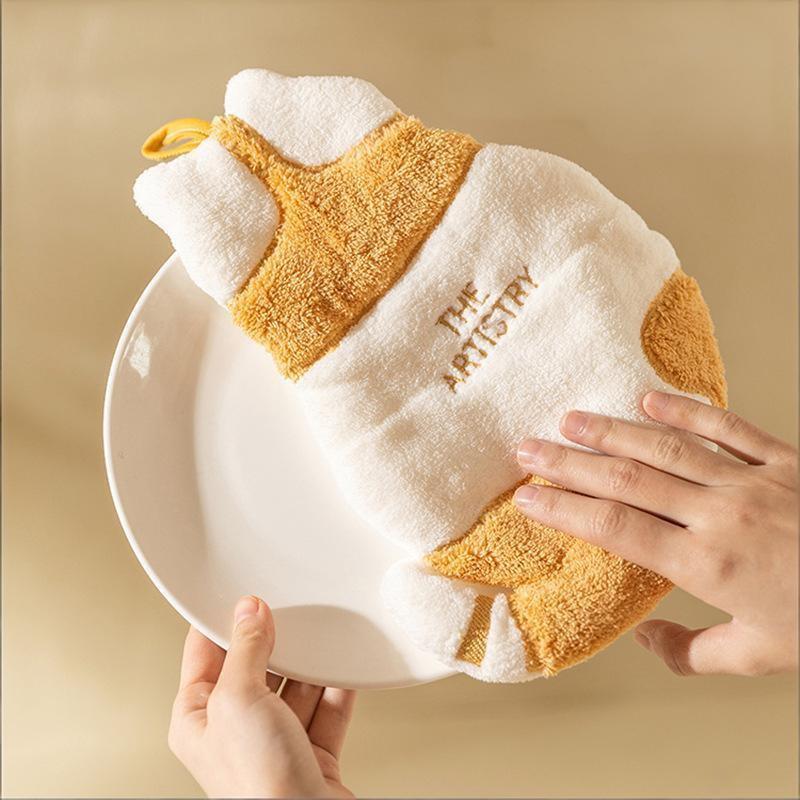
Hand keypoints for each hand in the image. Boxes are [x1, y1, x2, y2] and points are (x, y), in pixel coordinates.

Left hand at [168, 596, 355, 798]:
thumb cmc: (256, 784)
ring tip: (322, 638)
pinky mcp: (312, 753)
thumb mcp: (238, 698)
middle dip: (277, 642)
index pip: (205, 654)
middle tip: (291, 612)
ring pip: (295, 686)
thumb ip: (245, 649)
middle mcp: (234, 730)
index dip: (223, 622)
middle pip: (257, 667)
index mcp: (198, 718)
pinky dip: (337, 687)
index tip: (244, 594)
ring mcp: (275, 742)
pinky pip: (326, 708)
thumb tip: (249, 612)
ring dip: (311, 665)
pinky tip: (345, 667)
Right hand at [513, 390, 797, 677]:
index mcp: (708, 565)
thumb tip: (642, 636)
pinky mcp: (785, 460)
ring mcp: (753, 482)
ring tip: (569, 419)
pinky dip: (687, 409)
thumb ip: (691, 650)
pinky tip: (649, 398)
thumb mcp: (758, 655)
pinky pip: (729, 426)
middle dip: (570, 463)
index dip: (566, 509)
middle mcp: (721, 515)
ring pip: (667, 446)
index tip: (527, 497)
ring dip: (613, 430)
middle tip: (527, 447)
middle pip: (629, 480)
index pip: (617, 528)